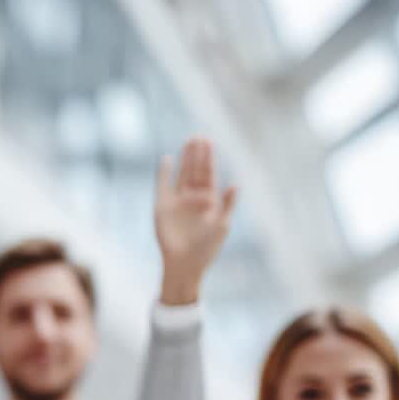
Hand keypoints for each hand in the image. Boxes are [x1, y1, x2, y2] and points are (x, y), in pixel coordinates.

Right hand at [153, 138, 237, 305]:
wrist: (185, 263)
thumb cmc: (206, 248)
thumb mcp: (222, 225)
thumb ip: (228, 205)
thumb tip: (235, 184)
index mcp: (209, 201)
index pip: (209, 174)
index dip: (209, 159)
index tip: (208, 142)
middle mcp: (193, 198)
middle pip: (195, 171)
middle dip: (197, 154)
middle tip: (198, 136)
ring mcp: (177, 201)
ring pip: (181, 174)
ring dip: (184, 159)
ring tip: (188, 142)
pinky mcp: (162, 207)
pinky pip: (162, 185)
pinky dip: (164, 173)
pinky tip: (167, 159)